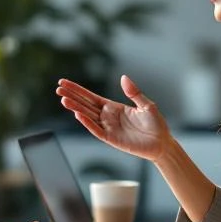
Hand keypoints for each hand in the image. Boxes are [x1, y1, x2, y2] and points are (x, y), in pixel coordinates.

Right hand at [56, 75, 172, 160]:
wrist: (162, 143)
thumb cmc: (156, 125)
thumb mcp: (146, 105)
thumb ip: (134, 92)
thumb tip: (123, 77)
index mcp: (114, 107)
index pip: (91, 97)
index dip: (78, 90)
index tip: (64, 83)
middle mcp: (107, 117)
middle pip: (85, 105)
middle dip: (72, 97)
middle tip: (58, 89)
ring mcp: (108, 128)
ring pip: (87, 116)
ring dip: (75, 108)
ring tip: (63, 99)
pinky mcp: (111, 139)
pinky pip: (96, 130)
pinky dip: (87, 123)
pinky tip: (78, 114)